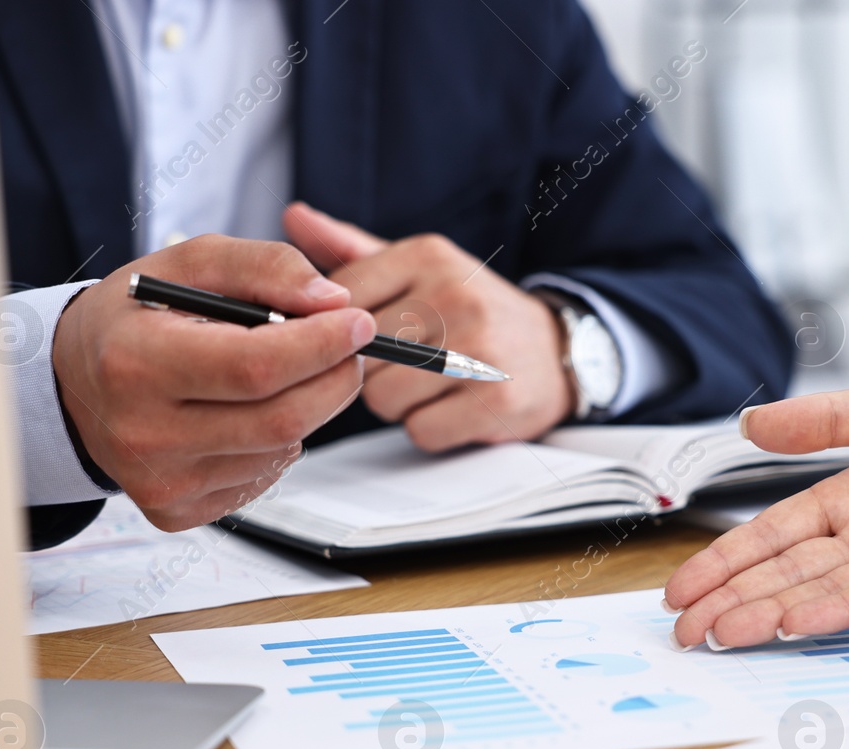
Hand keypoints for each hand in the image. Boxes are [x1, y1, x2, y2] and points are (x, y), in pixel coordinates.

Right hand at [52, 235, 374, 530]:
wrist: (74, 383)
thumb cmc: (136, 317)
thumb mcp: (188, 264)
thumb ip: (264, 266)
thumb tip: (332, 302)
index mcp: (137, 363)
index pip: (256, 366)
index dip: (321, 345)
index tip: (357, 322)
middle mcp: (144, 433)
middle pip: (282, 418)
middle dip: (334, 378)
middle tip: (347, 349)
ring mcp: (161, 482)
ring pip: (281, 450)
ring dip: (305, 408)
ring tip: (278, 375)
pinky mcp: (176, 511)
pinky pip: (263, 477)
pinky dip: (277, 441)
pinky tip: (246, 413)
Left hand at [283, 201, 572, 450]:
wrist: (555, 351)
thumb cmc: (471, 312)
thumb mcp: (419, 270)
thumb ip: (353, 250)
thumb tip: (293, 216)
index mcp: (428, 256)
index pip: (339, 300)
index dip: (338, 331)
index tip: (363, 336)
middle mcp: (455, 295)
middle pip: (358, 355)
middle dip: (371, 370)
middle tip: (407, 364)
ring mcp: (479, 349)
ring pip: (383, 399)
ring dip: (398, 404)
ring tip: (430, 386)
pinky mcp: (496, 400)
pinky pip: (421, 431)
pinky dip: (430, 429)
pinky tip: (452, 408)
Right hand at [665, 379, 848, 646]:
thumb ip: (826, 419)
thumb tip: (750, 423)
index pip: (773, 534)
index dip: (725, 560)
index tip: (681, 589)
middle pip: (785, 572)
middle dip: (731, 600)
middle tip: (683, 632)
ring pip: (822, 590)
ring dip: (771, 613)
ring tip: (723, 634)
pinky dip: (838, 608)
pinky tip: (797, 621)